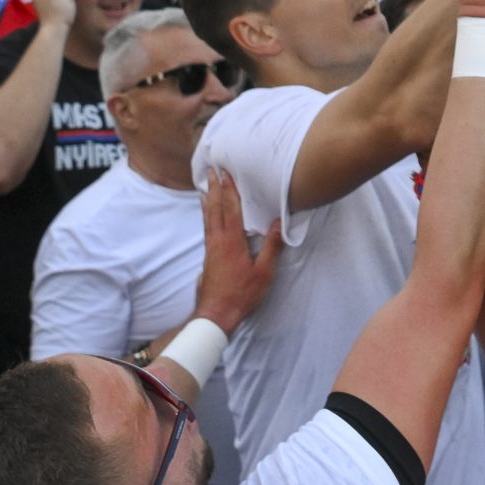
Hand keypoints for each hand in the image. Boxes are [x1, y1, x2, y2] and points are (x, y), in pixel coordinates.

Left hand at [193, 170, 282, 332]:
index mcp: (232, 241)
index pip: (231, 210)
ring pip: (208, 218)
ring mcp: (210, 249)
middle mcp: (217, 241)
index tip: (226, 173)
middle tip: (211, 170)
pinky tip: (207, 216)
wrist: (216, 314)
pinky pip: (206, 228)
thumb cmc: (242, 294)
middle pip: (215, 209)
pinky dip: (206, 216)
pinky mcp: (208, 257)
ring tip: (205, 187)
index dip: (230, 190)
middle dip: (215, 189)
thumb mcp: (263, 272)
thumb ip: (271, 247)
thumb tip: (279, 223)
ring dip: (208, 200)